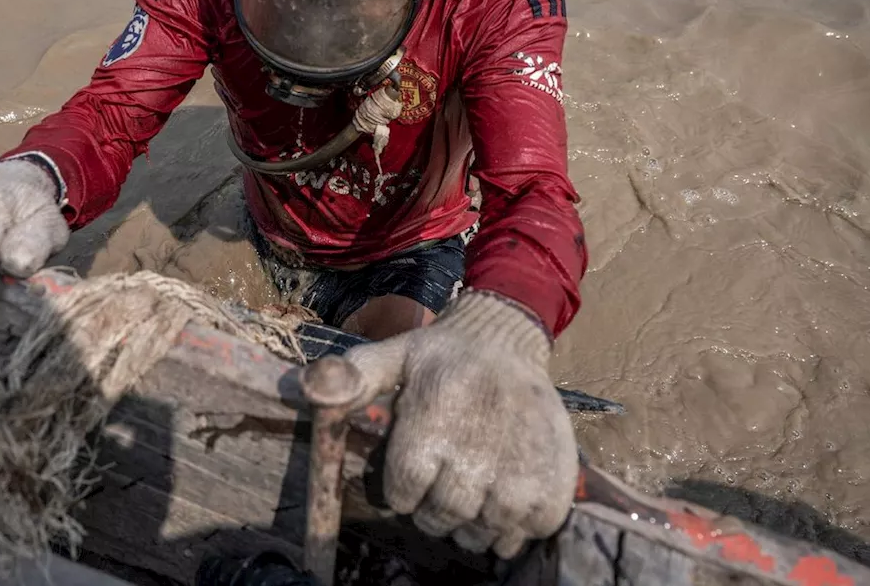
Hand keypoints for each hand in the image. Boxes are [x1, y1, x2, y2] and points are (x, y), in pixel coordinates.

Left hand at [340, 290, 576, 557]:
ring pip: (485, 531)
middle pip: (443, 515)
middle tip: (441, 485)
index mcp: (434, 416)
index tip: (410, 473)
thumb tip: (312, 388)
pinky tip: (504, 497)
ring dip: (472, 523)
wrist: (506, 339)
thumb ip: (352, 376)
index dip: (400, 489)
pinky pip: (530, 529)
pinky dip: (515, 525)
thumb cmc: (440, 356)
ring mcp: (523, 466)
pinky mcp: (557, 478)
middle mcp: (479, 446)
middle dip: (433, 509)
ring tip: (471, 492)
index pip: (403, 490)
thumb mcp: (391, 356)